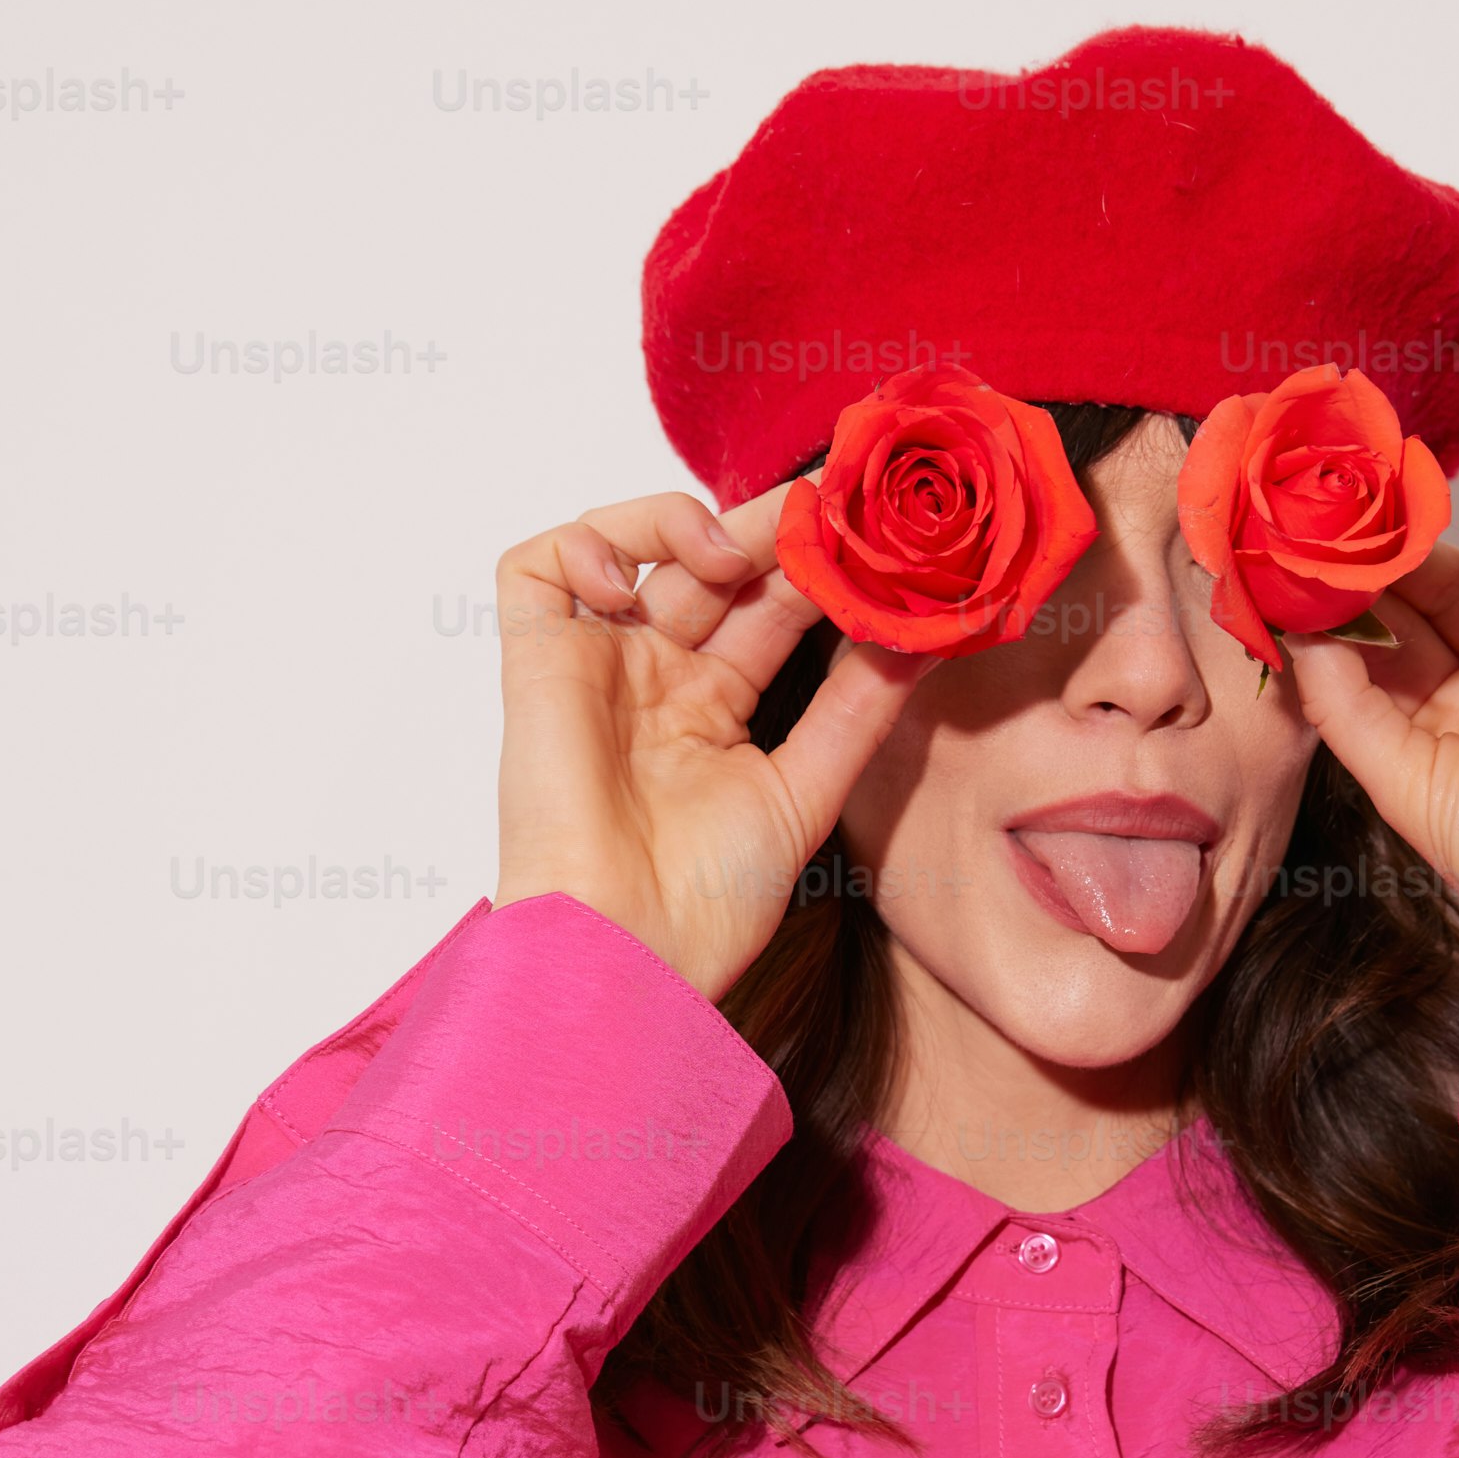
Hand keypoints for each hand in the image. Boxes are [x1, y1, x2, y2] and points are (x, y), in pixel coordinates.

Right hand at [489, 480, 938, 1000]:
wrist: (628, 951)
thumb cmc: (707, 902)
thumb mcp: (806, 791)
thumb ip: (858, 709)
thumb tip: (923, 634)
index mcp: (712, 710)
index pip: (768, 607)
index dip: (812, 563)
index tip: (866, 530)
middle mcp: (652, 679)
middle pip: (709, 567)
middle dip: (767, 529)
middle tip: (824, 506)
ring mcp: (594, 667)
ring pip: (625, 544)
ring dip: (683, 523)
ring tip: (739, 553)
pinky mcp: (535, 664)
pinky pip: (534, 569)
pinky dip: (584, 545)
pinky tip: (636, 583)